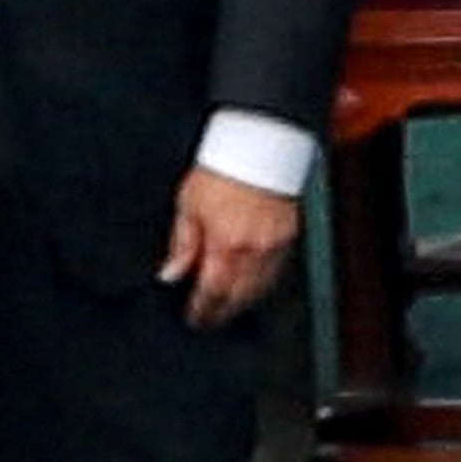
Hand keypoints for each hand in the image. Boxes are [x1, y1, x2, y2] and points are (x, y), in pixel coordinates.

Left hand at [159, 166, 301, 328]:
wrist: (259, 143)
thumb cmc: (222, 167)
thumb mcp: (188, 204)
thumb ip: (182, 244)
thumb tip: (171, 273)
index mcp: (226, 245)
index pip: (213, 293)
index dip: (203, 311)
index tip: (195, 318)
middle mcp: (254, 251)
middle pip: (239, 298)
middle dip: (223, 312)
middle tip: (210, 319)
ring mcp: (275, 245)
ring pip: (260, 289)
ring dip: (243, 301)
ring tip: (228, 305)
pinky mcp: (289, 236)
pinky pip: (275, 272)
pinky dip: (261, 283)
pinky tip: (250, 283)